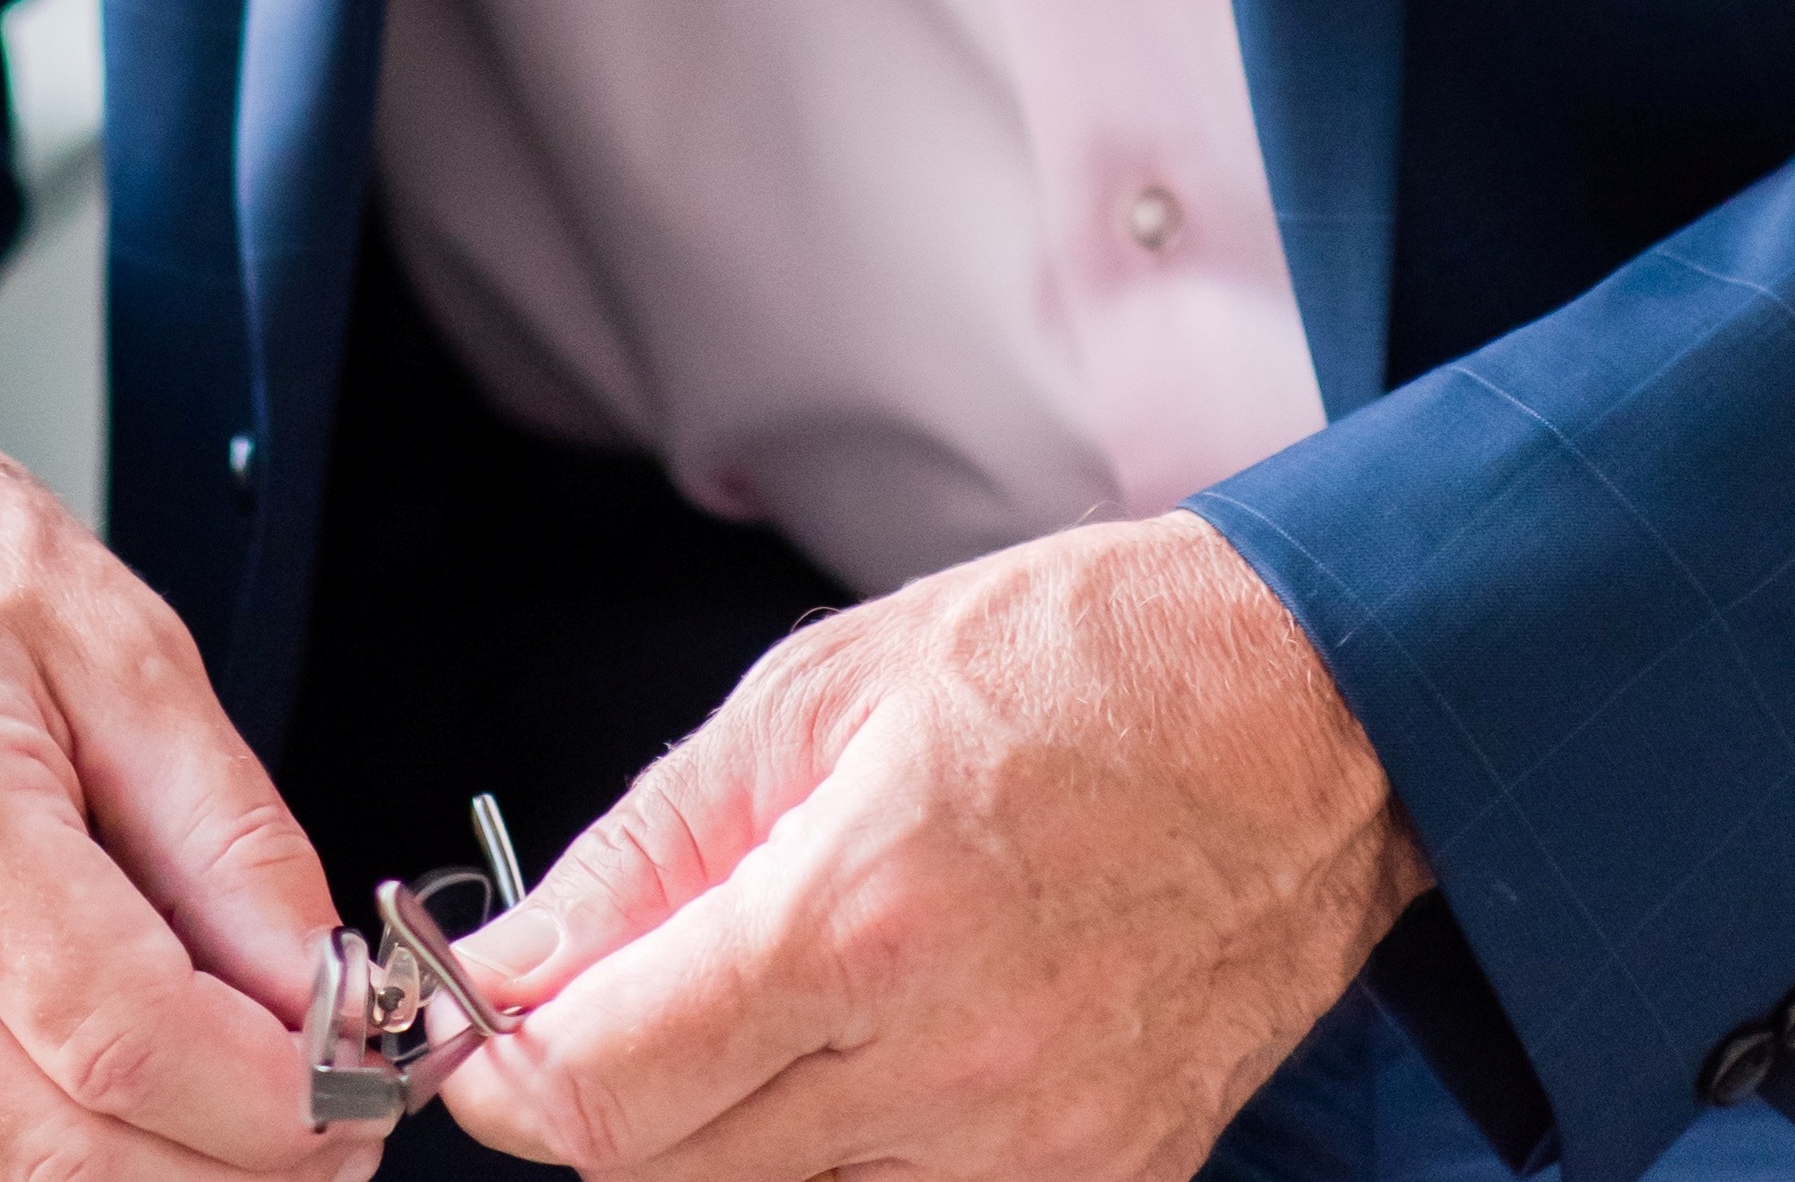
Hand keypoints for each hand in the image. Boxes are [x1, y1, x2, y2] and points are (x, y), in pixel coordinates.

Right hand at [0, 321, 340, 1181]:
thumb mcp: (119, 639)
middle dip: (213, 1171)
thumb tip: (315, 990)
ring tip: (209, 1134)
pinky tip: (70, 1132)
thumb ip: (228, 835)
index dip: (264, 1101)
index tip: (354, 1099)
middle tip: (318, 1140)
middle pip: (46, 1151)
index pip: (121, 1036)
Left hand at [438, 512, 1428, 1181]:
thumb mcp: (823, 688)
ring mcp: (1035, 1157)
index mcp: (859, 922)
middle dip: (610, 1092)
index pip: (604, 1096)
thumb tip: (513, 960)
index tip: (483, 1034)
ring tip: (792, 986)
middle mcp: (947, 1074)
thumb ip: (653, 849)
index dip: (508, 1076)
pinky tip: (894, 1039)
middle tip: (628, 988)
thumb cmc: (1076, 663)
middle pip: (671, 1173)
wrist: (1312, 713)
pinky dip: (862, 1144)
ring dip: (736, 1119)